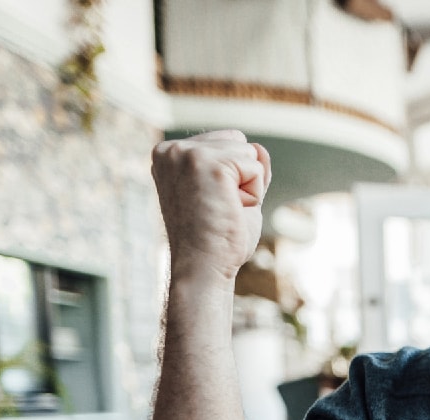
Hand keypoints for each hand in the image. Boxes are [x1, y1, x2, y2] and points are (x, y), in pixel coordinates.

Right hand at [151, 130, 271, 286]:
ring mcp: (185, 154)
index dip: (233, 176)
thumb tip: (260, 147)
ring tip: (224, 210)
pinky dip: (253, 193)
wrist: (204, 267)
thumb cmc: (216, 240)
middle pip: (238, 141)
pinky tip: (230, 210)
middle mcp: (171, 149)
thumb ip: (245, 170)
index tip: (211, 203)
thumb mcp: (232, 196)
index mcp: (169, 155)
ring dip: (248, 186)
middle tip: (221, 208)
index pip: (224, 142)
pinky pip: (255, 167)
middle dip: (242, 178)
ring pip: (248, 153)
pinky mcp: (206, 164)